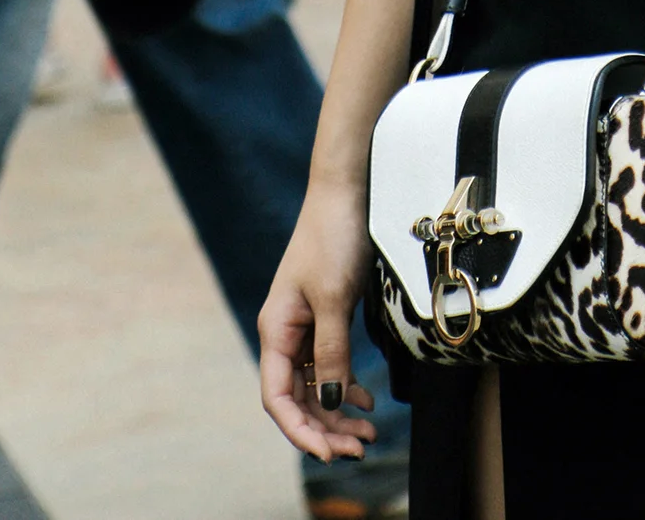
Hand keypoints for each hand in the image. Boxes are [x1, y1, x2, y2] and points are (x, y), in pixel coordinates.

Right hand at [259, 179, 375, 463]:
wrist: (345, 191)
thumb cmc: (333, 237)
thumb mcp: (334, 297)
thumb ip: (331, 350)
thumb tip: (331, 399)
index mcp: (277, 330)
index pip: (278, 397)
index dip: (299, 430)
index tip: (329, 452)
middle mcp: (286, 333)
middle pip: (298, 397)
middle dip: (325, 428)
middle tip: (359, 448)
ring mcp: (305, 325)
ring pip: (316, 384)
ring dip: (337, 412)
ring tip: (368, 432)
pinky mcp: (325, 315)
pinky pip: (330, 363)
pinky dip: (345, 385)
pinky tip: (365, 399)